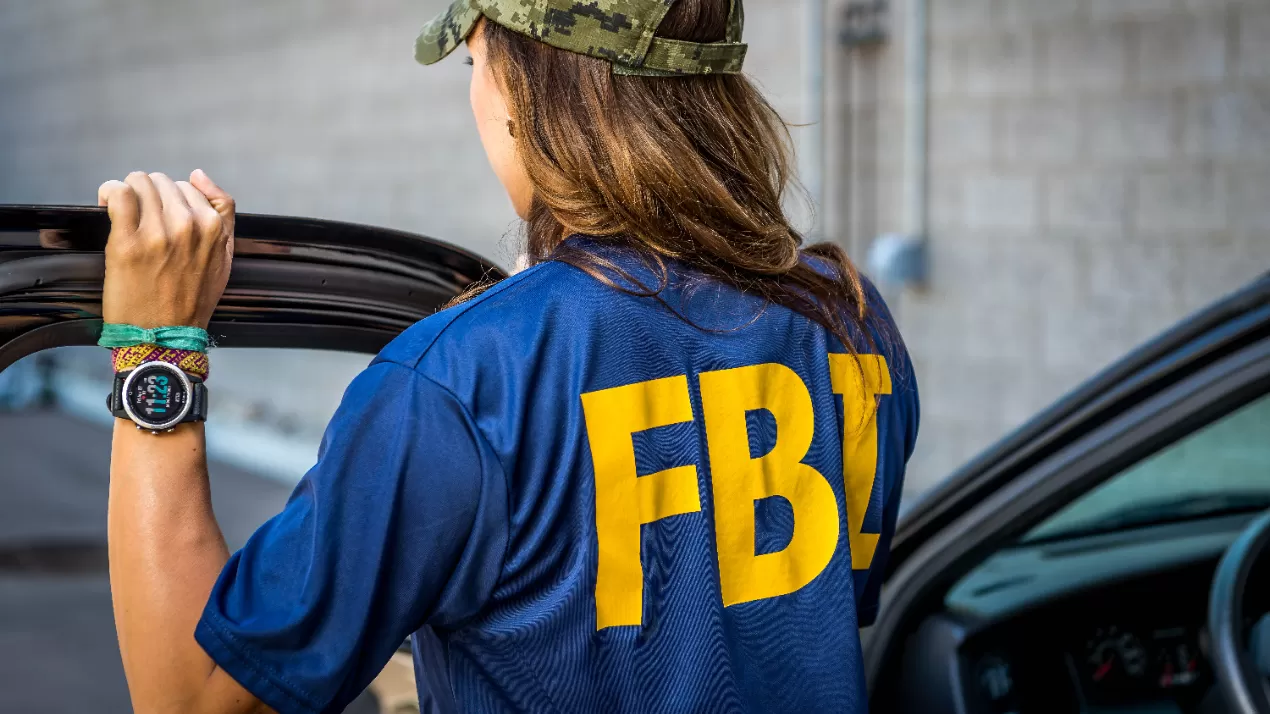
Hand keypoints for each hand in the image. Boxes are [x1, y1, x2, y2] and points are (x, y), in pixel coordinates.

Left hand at [98, 170, 234, 329]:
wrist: (164, 336)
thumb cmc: (192, 300)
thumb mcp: (224, 258)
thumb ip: (223, 213)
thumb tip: (198, 175)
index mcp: (214, 228)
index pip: (189, 186)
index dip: (173, 198)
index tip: (162, 214)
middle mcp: (188, 226)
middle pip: (162, 181)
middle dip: (150, 194)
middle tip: (142, 217)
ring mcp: (157, 233)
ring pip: (139, 182)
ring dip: (129, 192)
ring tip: (124, 212)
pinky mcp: (127, 242)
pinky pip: (118, 194)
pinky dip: (110, 193)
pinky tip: (108, 205)